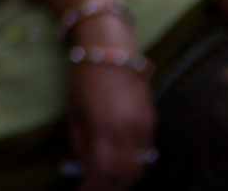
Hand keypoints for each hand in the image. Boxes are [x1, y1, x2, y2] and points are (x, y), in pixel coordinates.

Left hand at [66, 54, 155, 190]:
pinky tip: (123, 171)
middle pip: (124, 174)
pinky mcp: (153, 122)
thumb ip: (79, 142)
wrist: (110, 50)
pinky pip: (147, 154)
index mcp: (103, 127)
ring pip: (139, 167)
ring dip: (124, 182)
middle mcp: (128, 130)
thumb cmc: (83, 78)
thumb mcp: (73, 111)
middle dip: (109, 188)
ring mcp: (144, 126)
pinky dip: (135, 167)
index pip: (102, 171)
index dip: (93, 187)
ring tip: (108, 186)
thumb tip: (84, 168)